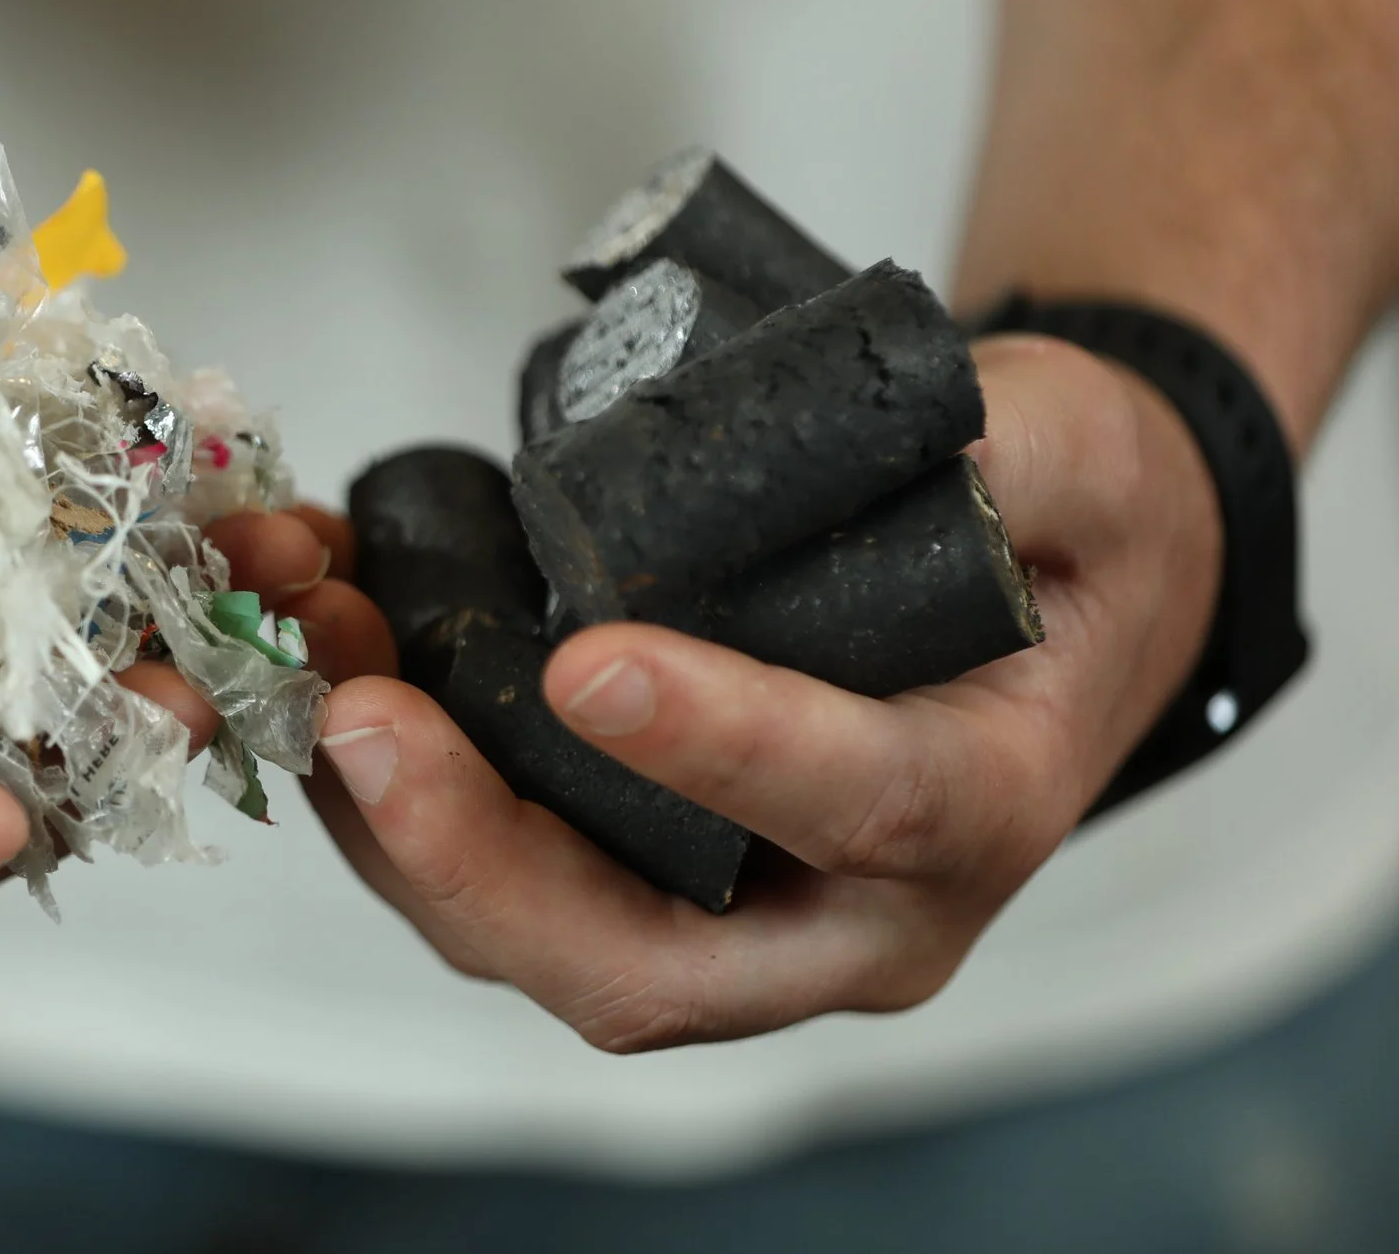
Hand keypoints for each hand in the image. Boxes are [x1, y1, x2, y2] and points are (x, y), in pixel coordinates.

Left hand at [303, 335, 1223, 1049]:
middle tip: (366, 718)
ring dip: (396, 821)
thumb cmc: (1063, 533)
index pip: (856, 807)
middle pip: (642, 960)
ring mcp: (727, 917)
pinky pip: (492, 877)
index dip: (721, 750)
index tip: (589, 665)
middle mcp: (844, 914)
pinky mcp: (631, 876)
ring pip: (533, 934)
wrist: (1049, 596)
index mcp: (976, 809)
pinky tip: (328, 664)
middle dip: (481, 855)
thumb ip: (1018, 446)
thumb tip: (912, 438)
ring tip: (315, 657)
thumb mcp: (1083, 452)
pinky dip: (389, 793)